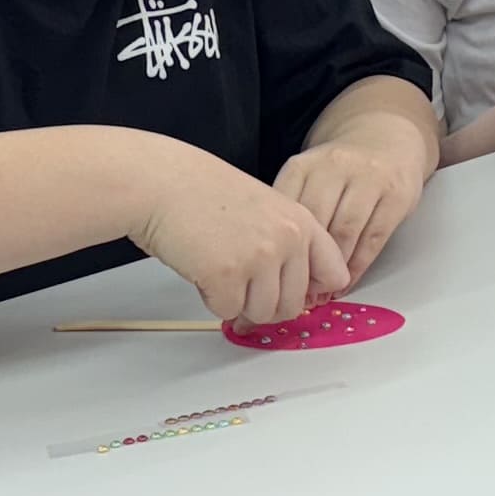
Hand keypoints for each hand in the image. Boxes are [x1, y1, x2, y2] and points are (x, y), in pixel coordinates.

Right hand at [130, 146, 353, 329]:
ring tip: (219, 269)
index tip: (290, 290)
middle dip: (264, 304)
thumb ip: (287, 245)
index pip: (334, 275)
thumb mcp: (264, 208)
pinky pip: (228, 311)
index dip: (310, 290)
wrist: (160, 182)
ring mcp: (259, 258)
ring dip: (238, 302)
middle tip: (240, 285)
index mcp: (301, 221)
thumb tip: (296, 294)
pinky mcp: (226, 276)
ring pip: (263, 313)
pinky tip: (202, 269)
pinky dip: (211, 298)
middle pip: (293, 305)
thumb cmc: (202, 192)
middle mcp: (287, 240)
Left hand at [274, 124, 428, 279]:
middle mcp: (335, 167)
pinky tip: (348, 279)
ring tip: (324, 291)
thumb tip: (276, 261)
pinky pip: (373, 238)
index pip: (286, 213)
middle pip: (315, 224)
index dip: (283, 249)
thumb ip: (292, 209)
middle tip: (300, 292)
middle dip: (307, 263)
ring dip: (334, 269)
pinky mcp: (395, 195)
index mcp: (304, 165)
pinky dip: (358, 266)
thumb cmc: (340, 169)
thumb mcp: (308, 178)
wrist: (386, 137)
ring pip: (345, 233)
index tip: (280, 275)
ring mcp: (368, 179)